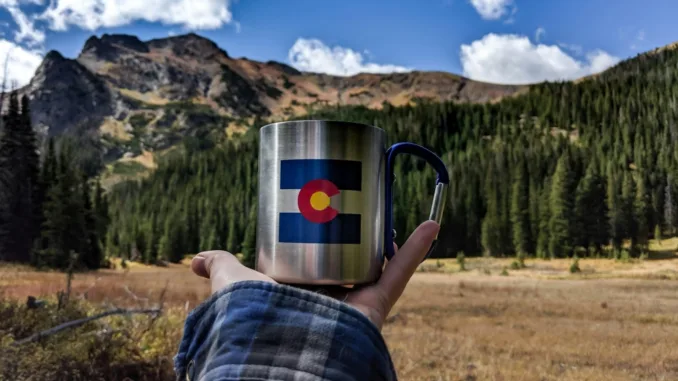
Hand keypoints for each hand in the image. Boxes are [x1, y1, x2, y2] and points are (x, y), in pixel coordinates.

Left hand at [191, 220, 439, 329]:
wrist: (280, 351)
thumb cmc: (252, 321)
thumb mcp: (231, 285)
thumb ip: (219, 268)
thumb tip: (193, 260)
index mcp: (301, 289)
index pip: (319, 256)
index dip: (327, 231)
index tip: (330, 204)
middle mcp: (329, 296)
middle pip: (353, 255)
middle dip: (361, 227)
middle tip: (361, 197)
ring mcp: (355, 300)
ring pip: (379, 261)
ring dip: (389, 234)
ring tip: (387, 203)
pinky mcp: (375, 305)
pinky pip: (400, 274)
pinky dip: (417, 250)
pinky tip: (431, 224)